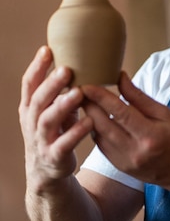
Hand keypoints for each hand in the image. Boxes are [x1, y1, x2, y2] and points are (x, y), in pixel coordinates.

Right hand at [19, 46, 93, 191]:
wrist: (47, 170)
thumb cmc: (55, 132)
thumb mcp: (53, 110)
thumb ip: (60, 92)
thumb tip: (77, 62)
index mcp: (30, 107)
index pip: (29, 84)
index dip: (36, 67)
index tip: (47, 49)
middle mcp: (32, 122)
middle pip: (38, 100)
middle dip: (51, 84)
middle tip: (66, 69)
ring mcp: (41, 140)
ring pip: (48, 121)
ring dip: (62, 106)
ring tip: (78, 93)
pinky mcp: (54, 156)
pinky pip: (64, 144)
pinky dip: (76, 132)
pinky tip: (90, 122)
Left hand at [82, 71, 169, 191]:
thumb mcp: (164, 114)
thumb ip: (139, 97)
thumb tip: (120, 77)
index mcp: (150, 135)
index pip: (119, 113)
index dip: (100, 97)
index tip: (87, 84)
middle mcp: (135, 151)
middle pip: (102, 124)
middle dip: (88, 105)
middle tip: (78, 89)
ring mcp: (125, 162)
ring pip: (97, 135)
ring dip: (88, 117)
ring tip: (83, 101)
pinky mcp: (119, 167)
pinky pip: (101, 145)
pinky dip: (95, 130)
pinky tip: (94, 118)